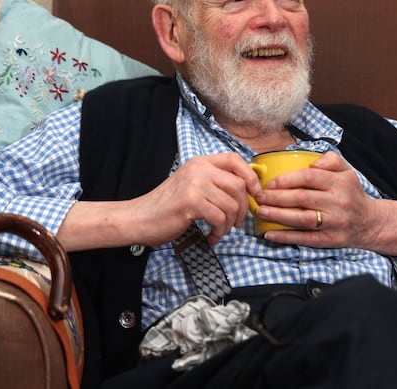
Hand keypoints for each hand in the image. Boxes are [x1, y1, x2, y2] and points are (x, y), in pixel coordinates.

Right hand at [129, 152, 262, 245]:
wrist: (140, 218)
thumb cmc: (167, 206)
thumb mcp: (191, 185)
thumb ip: (214, 182)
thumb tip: (246, 188)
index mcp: (200, 162)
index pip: (235, 159)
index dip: (251, 176)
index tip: (256, 193)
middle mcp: (199, 169)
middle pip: (239, 185)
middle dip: (243, 208)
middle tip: (236, 223)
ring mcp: (194, 184)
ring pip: (231, 204)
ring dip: (230, 224)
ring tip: (220, 231)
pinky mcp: (191, 202)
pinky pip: (220, 218)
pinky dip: (219, 232)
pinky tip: (211, 236)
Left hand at [253, 152, 396, 255]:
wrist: (369, 222)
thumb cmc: (351, 193)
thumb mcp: (347, 171)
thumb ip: (330, 160)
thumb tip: (312, 162)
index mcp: (340, 183)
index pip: (309, 177)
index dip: (287, 179)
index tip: (270, 183)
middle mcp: (339, 203)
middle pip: (303, 199)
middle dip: (277, 198)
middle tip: (260, 197)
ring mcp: (335, 223)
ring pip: (303, 219)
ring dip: (278, 216)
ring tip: (261, 212)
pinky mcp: (331, 240)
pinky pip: (306, 239)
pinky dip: (286, 237)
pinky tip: (270, 234)